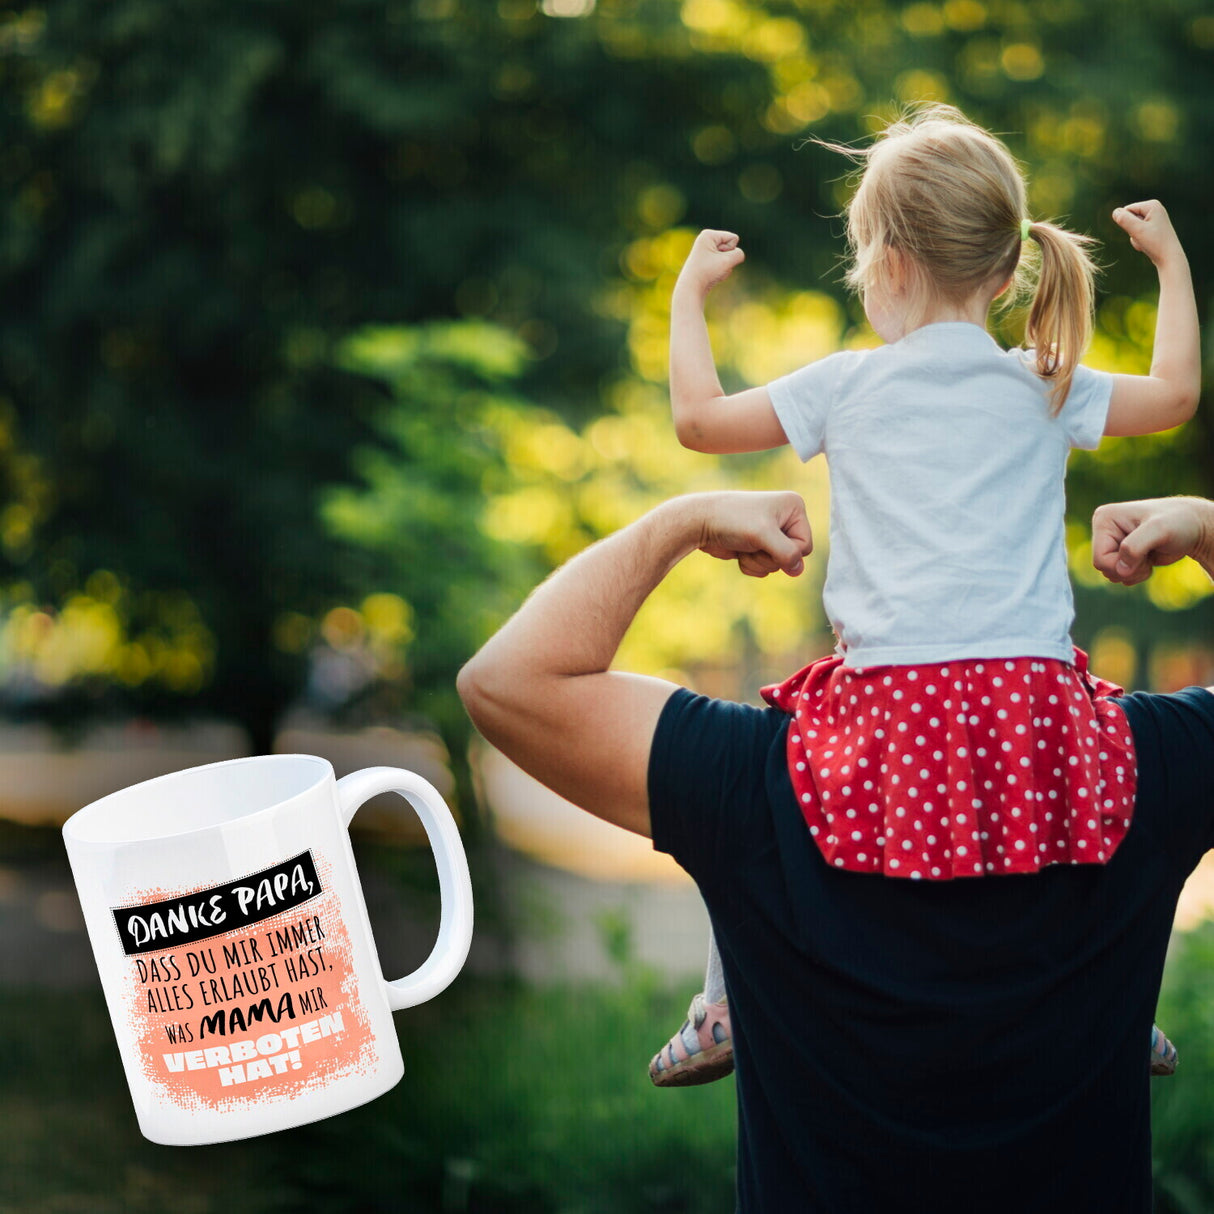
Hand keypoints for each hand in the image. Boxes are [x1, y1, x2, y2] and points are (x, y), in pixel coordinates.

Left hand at [677, 229, 745, 297]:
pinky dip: (721, 271)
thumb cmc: (707, 272)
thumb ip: (739, 254)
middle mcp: (706, 240)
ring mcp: (707, 251)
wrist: (691, 288)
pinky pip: (724, 264)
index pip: (734, 238)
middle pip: (731, 247)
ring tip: (711, 272)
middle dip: (727, 259)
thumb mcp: (728, 261)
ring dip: (725, 267)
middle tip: (713, 266)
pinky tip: (711, 275)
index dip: (730, 251)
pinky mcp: (709, 261)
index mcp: (708, 235)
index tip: (715, 259)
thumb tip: (738, 254)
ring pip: (729, 257)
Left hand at [695, 490, 812, 577]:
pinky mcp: (757, 545)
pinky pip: (764, 567)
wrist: (700, 522)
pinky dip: (751, 565)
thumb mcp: (763, 535)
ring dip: (758, 561)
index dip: (787, 551)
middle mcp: (785, 518)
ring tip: (744, 546)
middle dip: (770, 557)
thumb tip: (798, 570)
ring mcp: (771, 533)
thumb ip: (787, 553)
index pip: (805, 545)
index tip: (766, 540)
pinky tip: (739, 552)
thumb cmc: (732, 520)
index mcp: (794, 507)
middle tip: (752, 543)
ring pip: (777, 565)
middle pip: (792, 557)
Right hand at [1091, 496, 1213, 584]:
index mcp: (1104, 519)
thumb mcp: (1159, 530)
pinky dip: (1136, 574)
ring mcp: (1112, 542)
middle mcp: (1104, 530)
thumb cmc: (1179, 522)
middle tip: (1149, 555)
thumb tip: (1120, 571)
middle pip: (1104, 569)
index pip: (1099, 559)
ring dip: (1134, 572)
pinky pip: (1120, 575)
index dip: (1122, 565)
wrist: (1194, 527)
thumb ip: (1135, 547)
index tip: (1145, 553)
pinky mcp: (1121, 553)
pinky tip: (1149, 560)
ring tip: (1149, 556)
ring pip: (1111, 574)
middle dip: (1129, 569)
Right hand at [1113, 201, 1184, 269]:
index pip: (1126, 210)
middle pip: (1129, 218)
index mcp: (1152, 205)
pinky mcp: (1154, 228)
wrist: (1169, 257)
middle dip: (1131, 230)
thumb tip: (1115, 211)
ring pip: (1132, 227)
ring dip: (1135, 237)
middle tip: (1144, 237)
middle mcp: (1154, 209)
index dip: (1127, 224)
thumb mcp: (1137, 230)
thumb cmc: (1155, 243)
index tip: (1140, 231)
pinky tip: (1149, 244)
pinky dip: (1139, 240)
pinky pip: (1138, 232)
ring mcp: (1154, 218)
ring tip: (1147, 241)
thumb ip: (1124, 219)